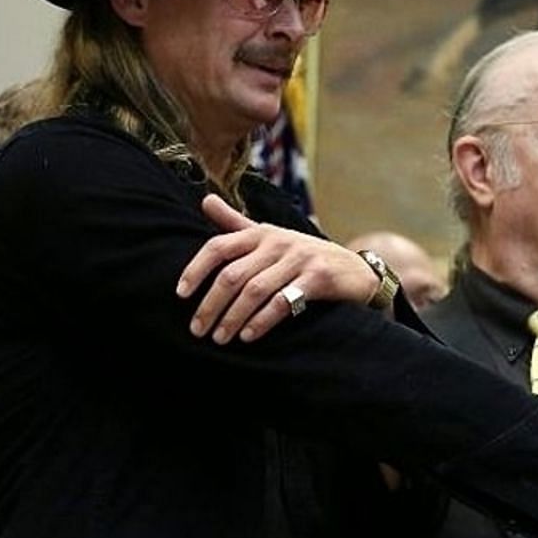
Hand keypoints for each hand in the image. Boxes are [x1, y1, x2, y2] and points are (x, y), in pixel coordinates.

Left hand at [176, 194, 380, 342]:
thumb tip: (204, 200)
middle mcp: (278, 242)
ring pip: (255, 291)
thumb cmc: (305, 256)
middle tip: (197, 330)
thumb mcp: (272, 236)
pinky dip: (262, 321)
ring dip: (233, 318)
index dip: (195, 270)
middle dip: (211, 305)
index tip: (181, 295)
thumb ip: (236, 224)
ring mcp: (300, 259)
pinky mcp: (319, 279)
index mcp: (261, 232)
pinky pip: (283, 302)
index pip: (218, 247)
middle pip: (233, 275)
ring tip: (220, 338)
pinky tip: (248, 336)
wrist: (356, 270)